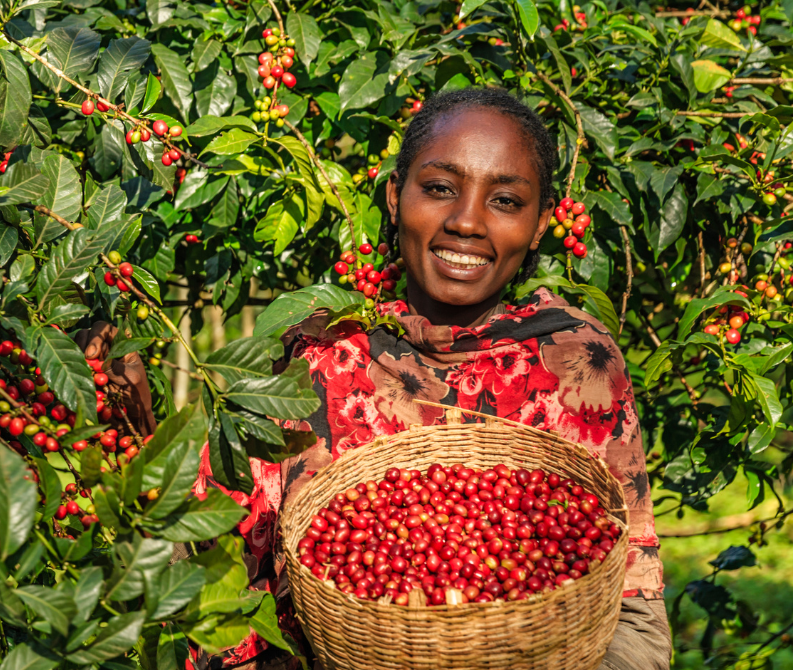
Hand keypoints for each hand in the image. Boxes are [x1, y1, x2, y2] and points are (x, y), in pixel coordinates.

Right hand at [75, 321, 156, 436]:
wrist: (131, 411)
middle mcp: (105, 346)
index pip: (104, 328)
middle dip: (83, 345)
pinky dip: (68, 364)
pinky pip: (70, 361)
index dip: (96, 336)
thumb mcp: (131, 378)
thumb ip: (115, 367)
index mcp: (121, 343)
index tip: (93, 354)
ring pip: (75, 346)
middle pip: (86, 334)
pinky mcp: (82, 369)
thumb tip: (95, 360)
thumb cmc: (137, 392)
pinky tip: (70, 372)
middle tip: (86, 362)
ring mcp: (92, 357)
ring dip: (74, 355)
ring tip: (80, 369)